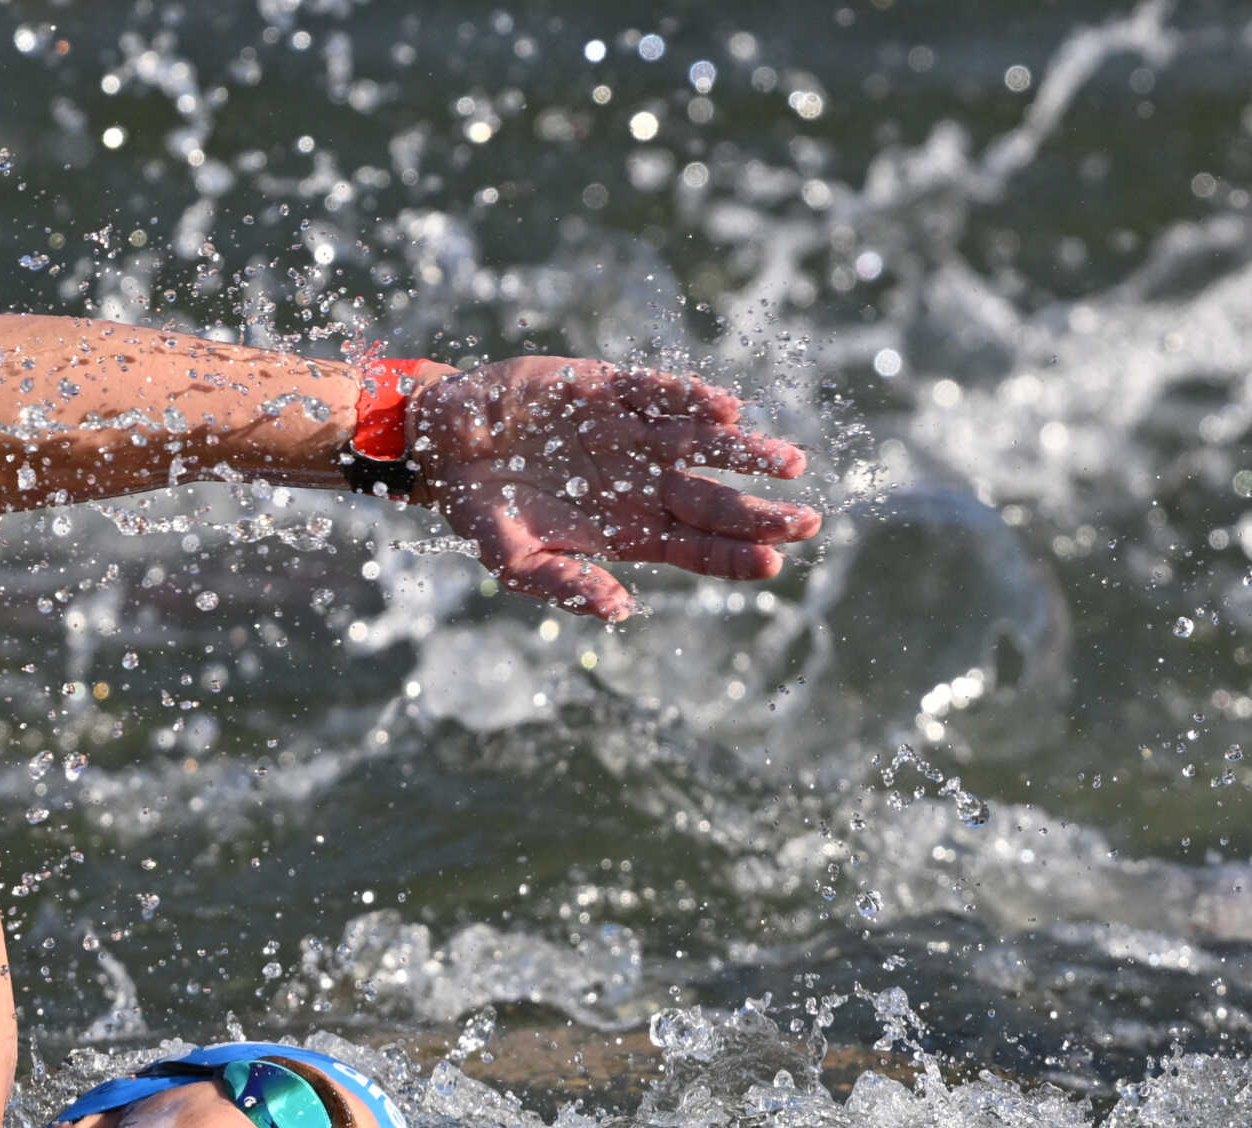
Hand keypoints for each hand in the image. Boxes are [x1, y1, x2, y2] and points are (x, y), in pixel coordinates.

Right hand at [407, 357, 820, 621]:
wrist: (445, 444)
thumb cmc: (480, 510)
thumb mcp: (512, 561)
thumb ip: (563, 584)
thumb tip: (619, 610)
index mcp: (626, 530)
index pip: (694, 548)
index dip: (734, 557)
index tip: (773, 564)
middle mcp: (641, 484)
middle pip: (713, 502)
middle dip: (760, 513)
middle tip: (808, 521)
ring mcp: (631, 436)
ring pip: (703, 445)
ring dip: (744, 453)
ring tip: (786, 461)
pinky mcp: (610, 390)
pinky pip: (661, 394)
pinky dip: (692, 400)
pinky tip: (726, 411)